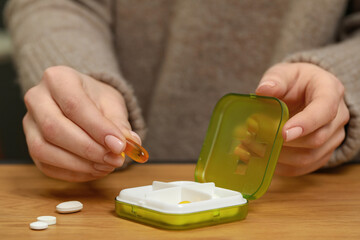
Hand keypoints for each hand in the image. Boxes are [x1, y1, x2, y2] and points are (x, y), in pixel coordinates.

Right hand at [23, 66, 140, 181]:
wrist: (82, 100)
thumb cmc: (96, 99)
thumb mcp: (112, 104)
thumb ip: (120, 124)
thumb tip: (131, 143)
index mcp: (58, 79)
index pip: (74, 105)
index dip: (98, 129)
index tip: (119, 145)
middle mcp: (37, 99)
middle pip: (54, 128)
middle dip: (89, 149)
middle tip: (115, 159)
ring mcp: (29, 124)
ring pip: (44, 149)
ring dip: (80, 164)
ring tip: (107, 166)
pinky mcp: (31, 146)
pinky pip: (47, 166)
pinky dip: (74, 173)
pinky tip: (95, 170)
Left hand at [256, 63, 349, 175]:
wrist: (305, 92)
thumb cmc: (294, 82)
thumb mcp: (284, 73)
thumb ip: (275, 80)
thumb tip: (263, 90)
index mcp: (330, 90)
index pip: (324, 110)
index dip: (305, 124)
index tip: (283, 133)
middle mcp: (338, 115)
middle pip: (318, 138)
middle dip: (286, 143)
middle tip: (258, 140)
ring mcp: (333, 136)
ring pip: (312, 156)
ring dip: (283, 157)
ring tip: (258, 149)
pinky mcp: (324, 152)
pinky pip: (306, 166)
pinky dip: (285, 166)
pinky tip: (267, 159)